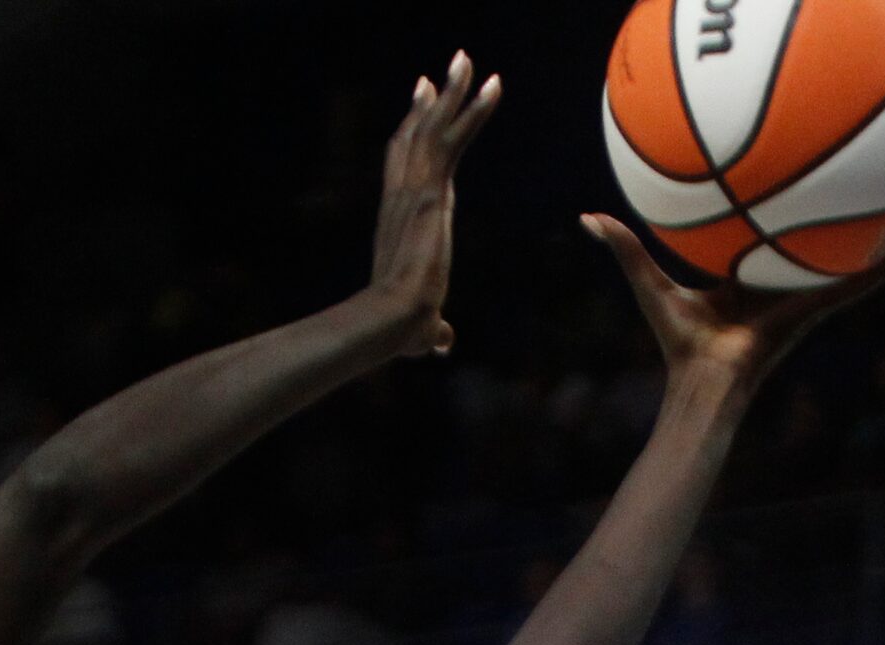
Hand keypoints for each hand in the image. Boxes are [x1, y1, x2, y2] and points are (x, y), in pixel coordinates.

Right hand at [362, 52, 502, 357]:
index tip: (421, 104)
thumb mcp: (422, 327)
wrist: (390, 321)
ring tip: (466, 59)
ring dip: (453, 92)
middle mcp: (401, 197)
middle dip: (431, 102)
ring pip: (433, 128)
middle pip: (414, 136)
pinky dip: (474, 111)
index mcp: (398, 220)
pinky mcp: (432, 192)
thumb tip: (441, 344)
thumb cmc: (401, 330)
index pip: (404, 166)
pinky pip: (455, 140)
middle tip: (444, 72)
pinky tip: (493, 85)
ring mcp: (414, 191)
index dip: (412, 134)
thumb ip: (432, 329)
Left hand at [584, 212, 884, 395]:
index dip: (795, 217)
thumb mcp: (652, 283)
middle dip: (853, 225)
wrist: (704, 380)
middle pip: (826, 247)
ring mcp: (807, 298)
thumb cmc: (677, 342)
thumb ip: (626, 249)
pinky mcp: (818, 309)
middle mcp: (786, 285)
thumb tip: (587, 217)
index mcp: (753, 277)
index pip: (779, 240)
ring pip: (854, 263)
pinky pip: (860, 282)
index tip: (811, 192)